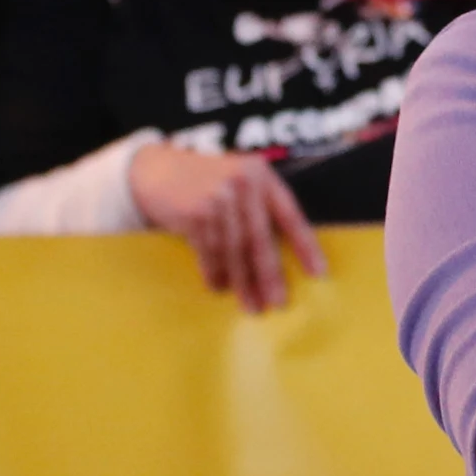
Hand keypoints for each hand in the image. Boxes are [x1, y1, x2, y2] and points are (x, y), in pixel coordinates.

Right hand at [128, 141, 326, 313]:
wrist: (157, 170)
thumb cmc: (206, 182)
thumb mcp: (238, 180)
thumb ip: (259, 207)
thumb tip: (284, 258)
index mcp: (261, 175)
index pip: (290, 215)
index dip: (305, 246)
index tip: (318, 274)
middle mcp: (242, 182)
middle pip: (260, 238)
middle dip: (270, 275)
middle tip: (278, 303)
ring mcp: (217, 196)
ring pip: (234, 250)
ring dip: (242, 282)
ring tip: (251, 305)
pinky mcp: (194, 212)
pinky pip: (210, 252)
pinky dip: (215, 273)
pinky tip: (220, 288)